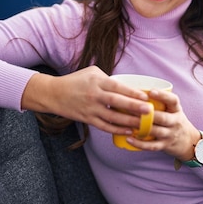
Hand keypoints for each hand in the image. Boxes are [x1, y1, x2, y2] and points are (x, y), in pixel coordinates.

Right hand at [22, 66, 153, 135]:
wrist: (54, 94)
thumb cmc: (75, 80)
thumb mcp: (92, 72)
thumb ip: (109, 78)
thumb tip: (127, 86)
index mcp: (97, 81)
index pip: (118, 87)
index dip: (132, 92)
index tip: (145, 97)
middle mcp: (94, 95)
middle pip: (117, 102)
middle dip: (134, 107)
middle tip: (149, 111)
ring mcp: (90, 109)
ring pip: (113, 117)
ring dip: (129, 122)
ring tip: (142, 124)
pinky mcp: (87, 119)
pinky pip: (104, 126)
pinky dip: (117, 130)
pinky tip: (128, 131)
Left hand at [126, 88, 201, 160]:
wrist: (189, 141)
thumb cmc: (174, 120)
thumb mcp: (173, 109)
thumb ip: (160, 102)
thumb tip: (134, 90)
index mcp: (176, 110)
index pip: (173, 101)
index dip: (163, 96)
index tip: (151, 91)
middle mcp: (175, 122)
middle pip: (162, 117)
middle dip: (146, 113)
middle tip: (130, 107)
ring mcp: (170, 134)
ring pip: (155, 131)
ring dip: (141, 127)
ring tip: (126, 122)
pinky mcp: (165, 145)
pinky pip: (152, 146)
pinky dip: (140, 143)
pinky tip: (129, 139)